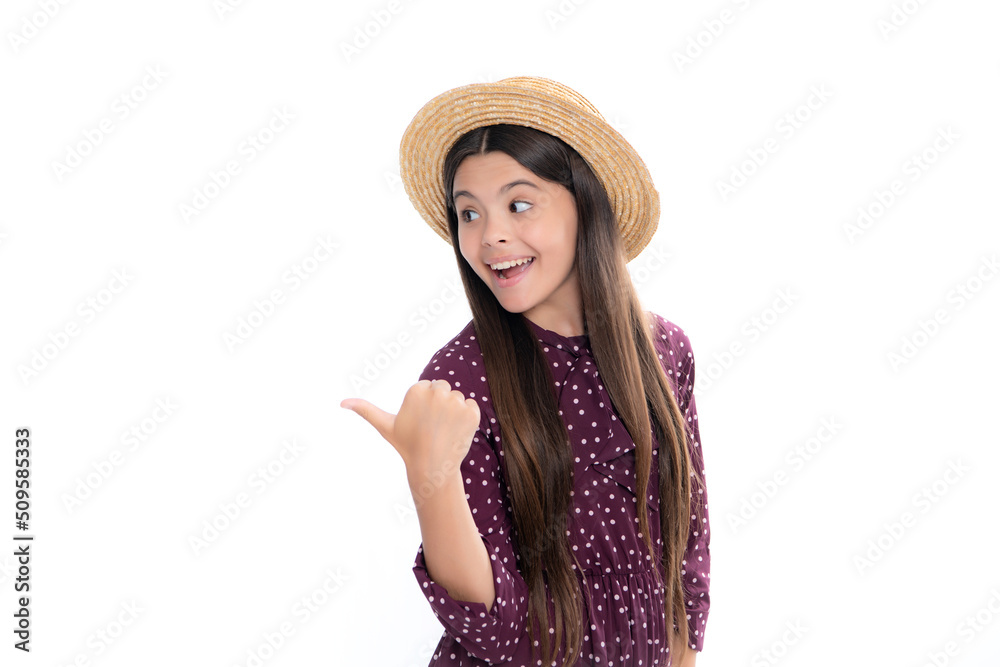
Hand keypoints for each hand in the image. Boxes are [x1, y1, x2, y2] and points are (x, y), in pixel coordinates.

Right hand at [340, 379, 480, 479]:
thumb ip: (365, 410)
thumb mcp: (385, 426)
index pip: (428, 387)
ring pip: (458, 398)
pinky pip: (472, 406)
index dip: (425, 405)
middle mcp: (436, 392)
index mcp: (416, 390)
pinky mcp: (471, 412)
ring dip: (454, 412)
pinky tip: (457, 431)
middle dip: (440, 405)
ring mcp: (455, 402)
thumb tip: (342, 402)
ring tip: (443, 431)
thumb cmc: (407, 446)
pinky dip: (468, 418)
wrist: (432, 468)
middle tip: (432, 426)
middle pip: (444, 389)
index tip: (420, 421)